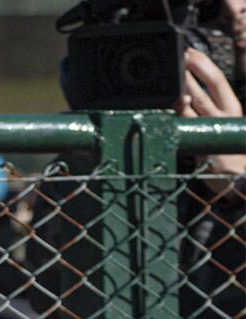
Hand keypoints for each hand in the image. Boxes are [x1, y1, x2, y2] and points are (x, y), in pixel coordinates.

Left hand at [179, 47, 245, 188]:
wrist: (236, 176)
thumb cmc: (225, 146)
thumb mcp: (222, 122)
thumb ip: (207, 107)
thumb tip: (187, 90)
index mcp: (231, 107)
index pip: (219, 80)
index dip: (204, 64)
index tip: (190, 51)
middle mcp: (224, 114)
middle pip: (209, 86)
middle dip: (195, 69)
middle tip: (182, 55)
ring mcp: (213, 127)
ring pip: (197, 101)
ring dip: (185, 85)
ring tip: (175, 71)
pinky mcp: (202, 140)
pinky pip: (187, 122)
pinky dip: (179, 110)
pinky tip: (174, 100)